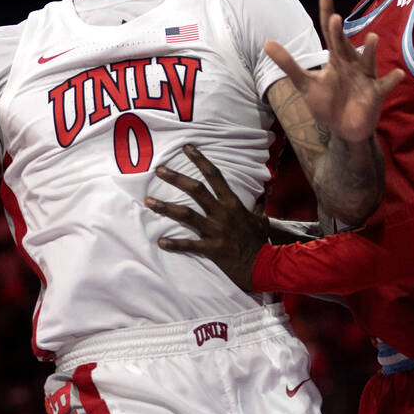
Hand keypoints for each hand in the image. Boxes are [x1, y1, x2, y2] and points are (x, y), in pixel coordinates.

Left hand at [144, 144, 268, 291]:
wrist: (265, 265)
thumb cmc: (260, 241)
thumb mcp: (260, 220)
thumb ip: (256, 207)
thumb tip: (260, 198)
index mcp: (232, 203)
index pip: (215, 176)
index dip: (200, 160)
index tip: (187, 148)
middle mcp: (222, 213)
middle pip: (196, 190)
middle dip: (176, 178)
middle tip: (159, 170)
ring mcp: (215, 230)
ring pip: (186, 214)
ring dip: (165, 207)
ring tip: (148, 201)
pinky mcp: (211, 249)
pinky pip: (189, 245)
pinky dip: (174, 244)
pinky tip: (160, 242)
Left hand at [264, 0, 403, 141]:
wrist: (344, 129)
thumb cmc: (327, 102)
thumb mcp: (305, 83)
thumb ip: (288, 64)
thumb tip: (266, 43)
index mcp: (335, 58)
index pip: (330, 30)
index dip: (327, 11)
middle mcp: (351, 63)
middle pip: (345, 45)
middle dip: (340, 34)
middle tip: (335, 18)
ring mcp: (365, 77)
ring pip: (368, 60)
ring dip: (371, 50)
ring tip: (372, 38)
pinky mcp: (375, 93)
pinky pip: (385, 85)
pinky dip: (392, 80)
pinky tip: (398, 74)